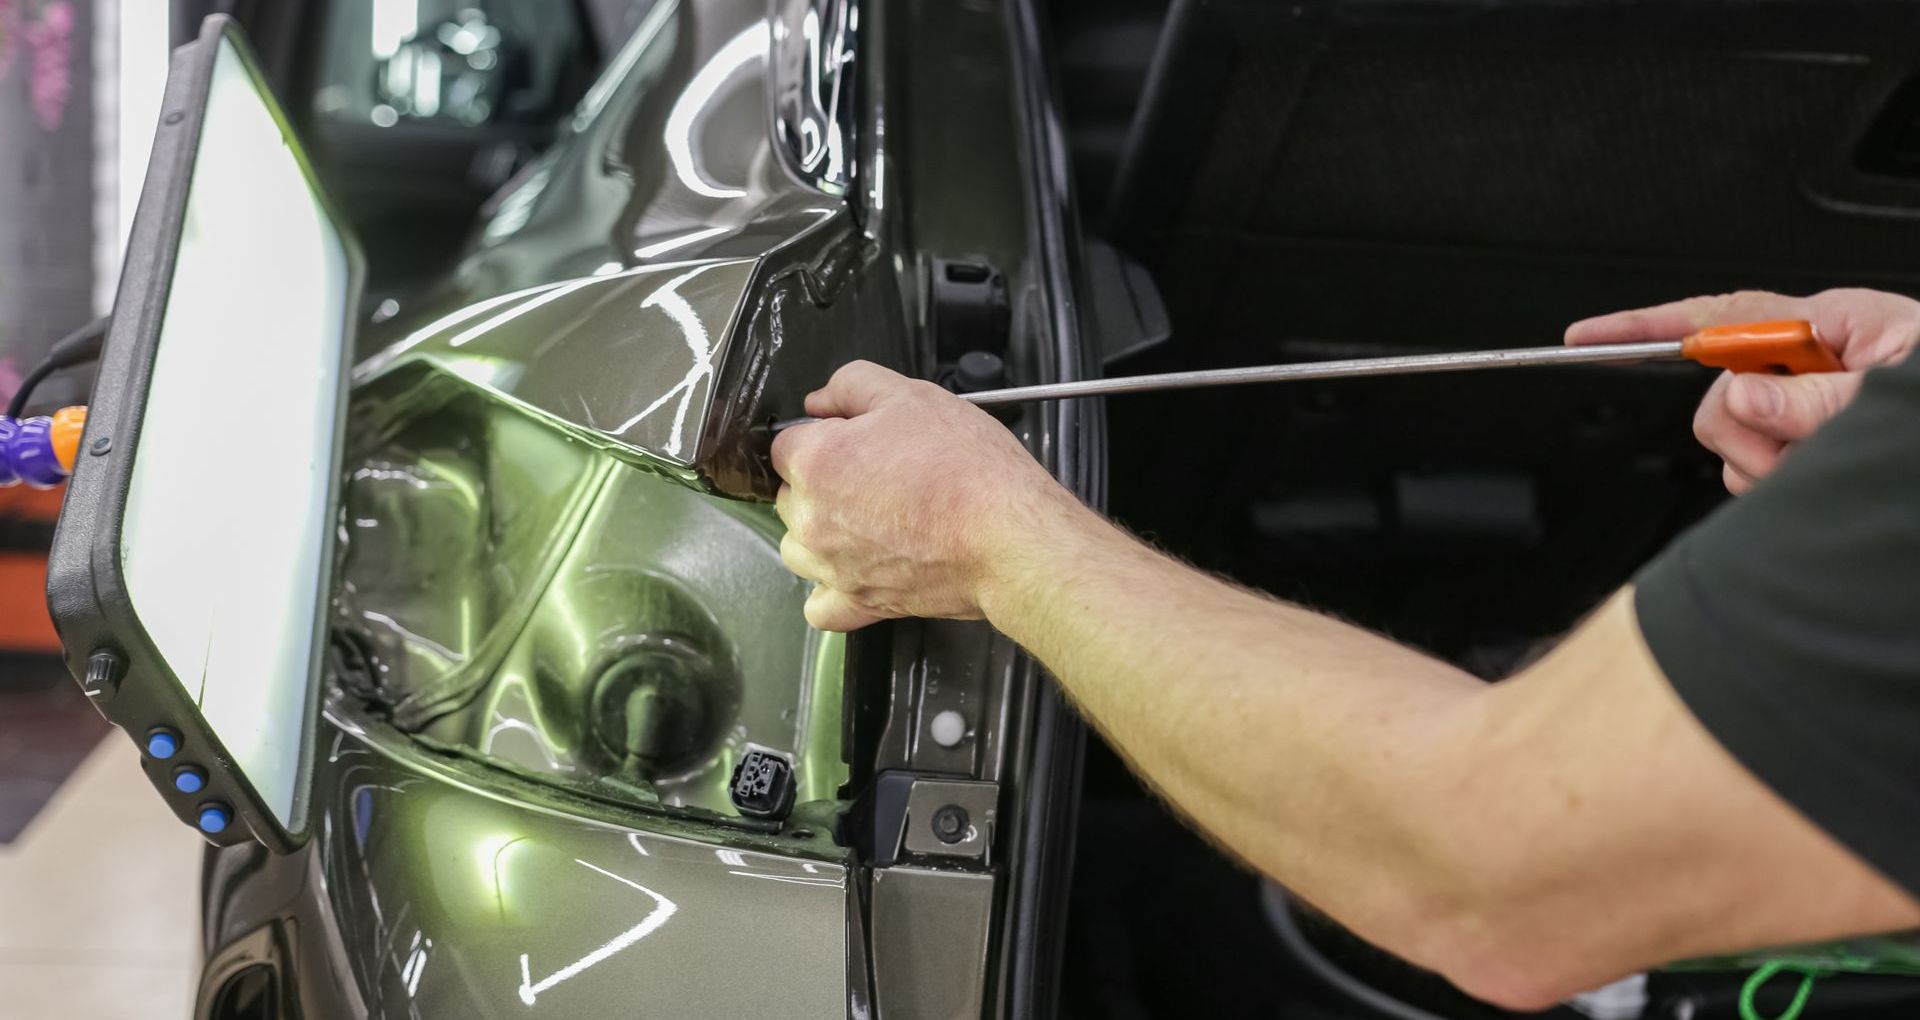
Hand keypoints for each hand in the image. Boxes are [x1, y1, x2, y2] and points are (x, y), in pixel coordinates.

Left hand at [770, 361, 1078, 630]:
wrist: (1010, 537)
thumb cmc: (969, 470)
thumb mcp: (913, 395)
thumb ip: (852, 386)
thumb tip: (820, 402)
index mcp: (817, 462)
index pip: (785, 444)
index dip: (823, 435)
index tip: (856, 439)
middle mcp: (813, 518)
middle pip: (789, 496)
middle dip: (821, 482)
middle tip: (877, 474)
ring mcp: (832, 566)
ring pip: (797, 549)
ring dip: (820, 534)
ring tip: (867, 521)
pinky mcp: (860, 602)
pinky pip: (820, 607)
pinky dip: (830, 591)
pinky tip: (854, 571)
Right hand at [1565, 289, 1919, 493]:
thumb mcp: (1901, 395)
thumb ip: (1821, 398)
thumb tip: (1743, 397)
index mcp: (1835, 323)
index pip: (1718, 315)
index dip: (1643, 324)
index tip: (1583, 335)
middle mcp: (1812, 362)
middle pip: (1719, 396)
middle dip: (1754, 437)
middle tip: (1807, 451)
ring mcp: (1806, 411)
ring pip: (1735, 445)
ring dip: (1778, 468)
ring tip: (1837, 464)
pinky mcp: (1806, 451)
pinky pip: (1755, 476)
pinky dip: (1782, 486)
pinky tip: (1826, 478)